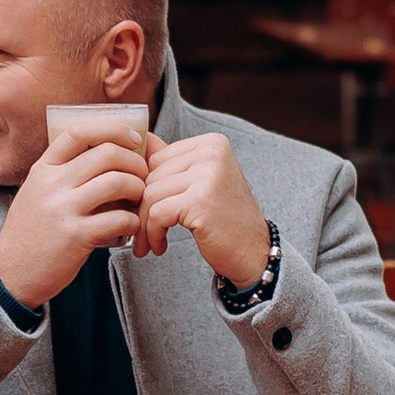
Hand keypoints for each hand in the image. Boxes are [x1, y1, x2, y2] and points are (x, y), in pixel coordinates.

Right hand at [0, 132, 151, 310]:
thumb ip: (63, 173)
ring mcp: (63, 209)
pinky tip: (132, 226)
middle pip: (106, 153)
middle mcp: (51, 184)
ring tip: (139, 199)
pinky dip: (134, 220)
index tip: (132, 139)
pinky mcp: (77, 236)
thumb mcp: (36, 192)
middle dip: (135, 161)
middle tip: (143, 174)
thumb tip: (107, 154)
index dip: (112, 129)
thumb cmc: (30, 233)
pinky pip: (120, 218)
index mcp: (42, 169)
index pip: (79, 132)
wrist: (11, 273)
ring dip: (138, 188)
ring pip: (117, 182)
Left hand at [140, 133, 270, 286]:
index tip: (147, 210)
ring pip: (150, 194)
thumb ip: (173, 161)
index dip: (146, 188)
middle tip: (145, 231)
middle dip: (142, 207)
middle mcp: (212, 153)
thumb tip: (140, 140)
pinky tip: (160, 245)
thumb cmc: (225, 220)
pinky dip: (153, 233)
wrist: (253, 253)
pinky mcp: (200, 201)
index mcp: (212, 143)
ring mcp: (208, 175)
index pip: (157, 158)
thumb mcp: (200, 182)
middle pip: (151, 176)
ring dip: (145, 224)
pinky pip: (157, 213)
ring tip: (151, 241)